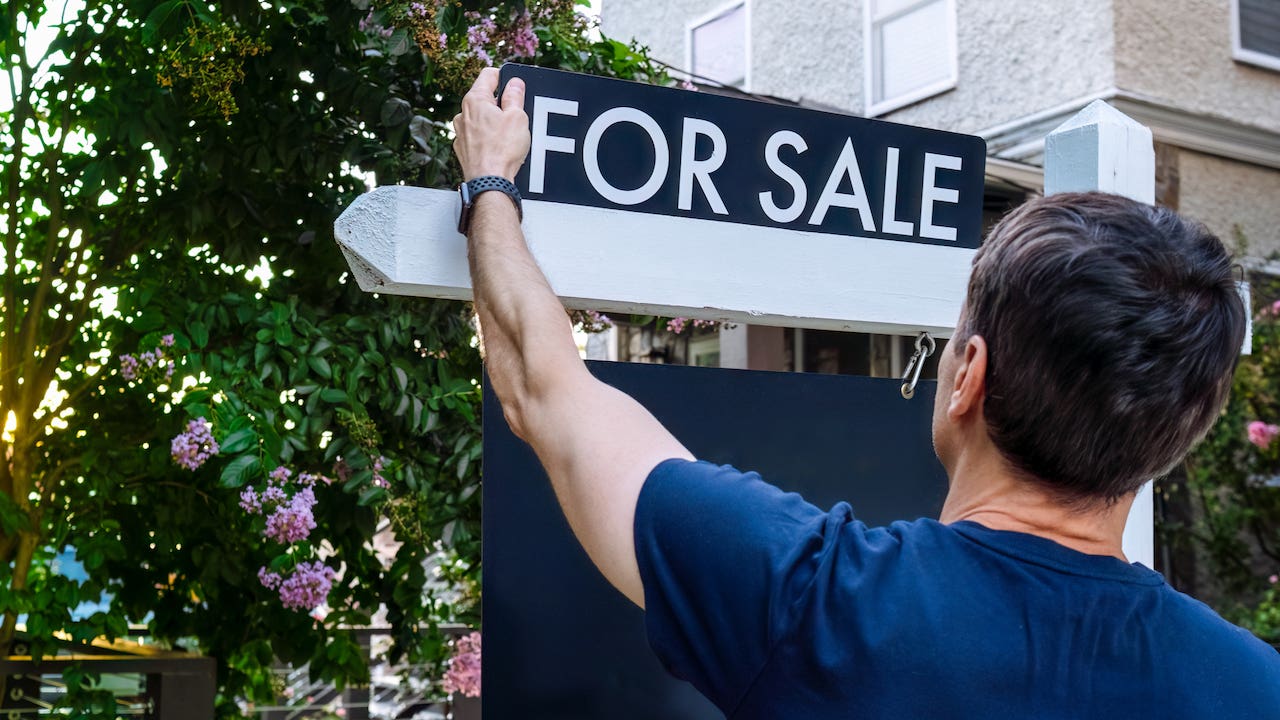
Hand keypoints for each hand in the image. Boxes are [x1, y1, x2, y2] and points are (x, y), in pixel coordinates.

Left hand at [453, 67, 530, 181]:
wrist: (489, 182)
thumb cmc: (501, 151)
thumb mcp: (517, 117)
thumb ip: (515, 97)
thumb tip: (514, 83)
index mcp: (474, 100)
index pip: (489, 75)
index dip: (505, 77)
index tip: (515, 86)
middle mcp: (463, 114)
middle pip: (484, 98)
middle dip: (501, 103)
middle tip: (516, 114)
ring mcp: (460, 132)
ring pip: (480, 118)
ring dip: (493, 122)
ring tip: (509, 134)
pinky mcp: (463, 149)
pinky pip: (477, 136)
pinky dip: (487, 137)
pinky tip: (499, 147)